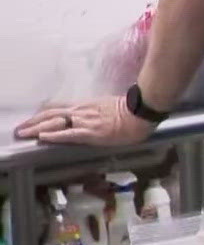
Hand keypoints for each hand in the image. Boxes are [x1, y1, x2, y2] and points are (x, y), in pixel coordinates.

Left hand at [12, 96, 157, 146]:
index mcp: (86, 106)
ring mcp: (85, 121)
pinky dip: (54, 135)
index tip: (33, 118)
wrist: (141, 112)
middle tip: (20, 128)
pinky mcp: (90, 132)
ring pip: (55, 122)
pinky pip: (68, 134)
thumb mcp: (109, 106)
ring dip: (37, 128)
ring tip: (23, 133)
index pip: (59, 108)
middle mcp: (81, 111)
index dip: (43, 113)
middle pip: (51, 114)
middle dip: (33, 121)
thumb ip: (97, 111)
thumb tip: (92, 117)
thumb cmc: (131, 111)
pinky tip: (43, 138)